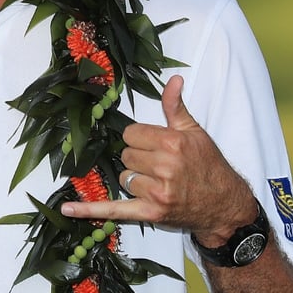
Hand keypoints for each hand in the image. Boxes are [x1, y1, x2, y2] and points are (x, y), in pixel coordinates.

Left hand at [61, 75, 254, 245]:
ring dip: (134, 180)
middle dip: (138, 159)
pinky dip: (89, 210)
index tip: (152, 144)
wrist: (224, 205)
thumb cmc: (209, 166)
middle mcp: (164, 167)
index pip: (131, 134)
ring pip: (124, 178)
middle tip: (158, 165)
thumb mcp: (195, 132)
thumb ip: (176, 107)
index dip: (140, 139)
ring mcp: (157, 192)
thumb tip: (174, 79)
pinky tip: (68, 209)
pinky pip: (113, 209)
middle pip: (126, 155)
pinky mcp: (150, 213)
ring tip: (157, 182)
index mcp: (172, 143)